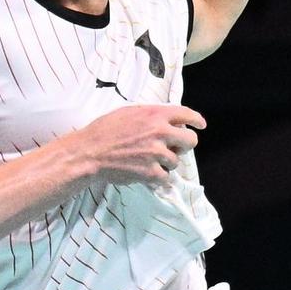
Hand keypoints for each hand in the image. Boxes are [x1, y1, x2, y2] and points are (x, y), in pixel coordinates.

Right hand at [75, 104, 204, 184]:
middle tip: (175, 148)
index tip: (200, 125)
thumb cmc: (104, 130)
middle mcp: (160, 132)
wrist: (90, 153)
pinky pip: (165, 177)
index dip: (196, 120)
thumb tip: (165, 120)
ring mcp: (157, 153)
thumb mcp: (128, 112)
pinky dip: (158, 176)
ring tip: (151, 161)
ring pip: (176, 161)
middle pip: (190, 141)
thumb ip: (150, 115)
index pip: (186, 115)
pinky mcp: (151, 172)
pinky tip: (147, 173)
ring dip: (167, 162)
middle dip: (185, 145)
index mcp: (155, 114)